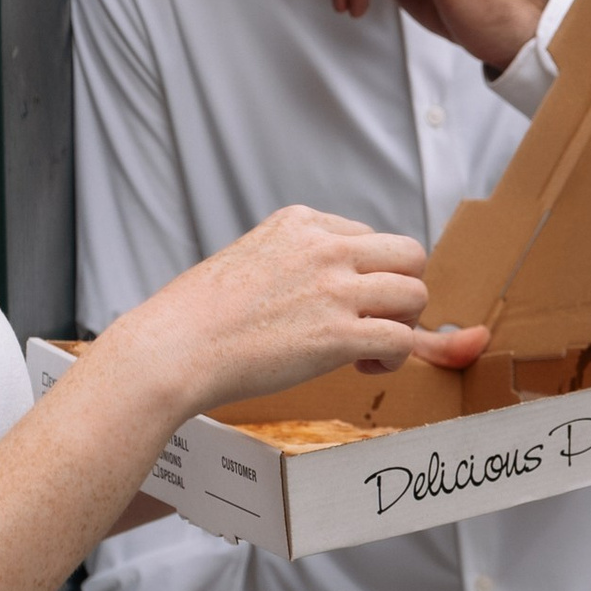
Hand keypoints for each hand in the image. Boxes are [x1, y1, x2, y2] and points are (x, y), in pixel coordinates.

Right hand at [110, 205, 486, 410]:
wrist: (174, 348)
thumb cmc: (199, 316)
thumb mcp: (249, 257)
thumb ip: (292, 262)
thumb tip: (320, 290)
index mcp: (300, 223)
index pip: (368, 237)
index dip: (367, 275)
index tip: (345, 302)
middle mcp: (324, 248)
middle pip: (409, 254)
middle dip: (401, 290)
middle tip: (377, 321)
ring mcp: (334, 289)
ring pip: (415, 293)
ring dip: (403, 324)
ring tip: (372, 348)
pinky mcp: (339, 334)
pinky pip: (401, 339)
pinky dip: (394, 358)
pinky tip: (365, 367)